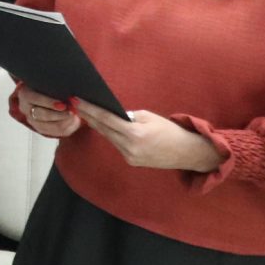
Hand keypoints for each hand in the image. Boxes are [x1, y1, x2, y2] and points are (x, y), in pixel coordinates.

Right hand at [18, 88, 81, 138]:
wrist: (46, 94)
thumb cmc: (49, 86)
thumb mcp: (49, 83)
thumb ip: (55, 86)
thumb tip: (67, 93)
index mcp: (25, 94)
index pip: (35, 99)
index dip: (49, 102)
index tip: (63, 104)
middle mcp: (25, 108)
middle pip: (41, 114)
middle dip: (58, 114)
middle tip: (72, 112)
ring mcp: (31, 120)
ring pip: (47, 126)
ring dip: (63, 123)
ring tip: (76, 118)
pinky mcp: (40, 128)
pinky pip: (53, 133)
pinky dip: (66, 128)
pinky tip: (75, 122)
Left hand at [76, 103, 224, 171]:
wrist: (186, 152)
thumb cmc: (170, 131)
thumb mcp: (150, 117)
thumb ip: (128, 115)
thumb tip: (111, 114)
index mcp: (135, 134)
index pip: (106, 119)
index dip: (90, 110)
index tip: (78, 102)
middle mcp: (130, 147)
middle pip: (104, 129)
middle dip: (90, 117)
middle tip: (77, 106)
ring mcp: (130, 157)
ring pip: (109, 138)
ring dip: (99, 127)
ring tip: (87, 114)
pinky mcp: (131, 162)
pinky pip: (117, 146)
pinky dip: (112, 136)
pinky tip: (105, 128)